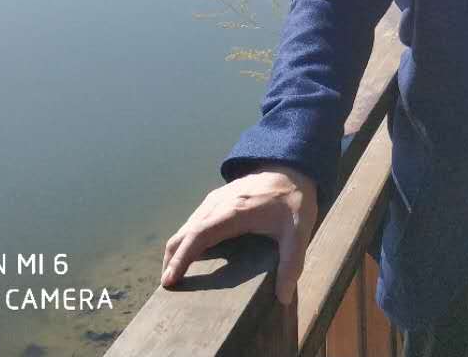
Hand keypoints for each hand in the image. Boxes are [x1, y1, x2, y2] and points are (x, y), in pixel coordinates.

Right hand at [161, 166, 317, 304]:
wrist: (292, 168)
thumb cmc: (294, 200)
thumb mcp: (299, 231)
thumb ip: (292, 263)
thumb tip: (284, 298)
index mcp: (235, 211)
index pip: (199, 235)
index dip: (182, 257)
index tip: (169, 280)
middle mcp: (218, 203)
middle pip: (185, 232)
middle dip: (172, 259)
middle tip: (168, 286)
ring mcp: (215, 199)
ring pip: (186, 225)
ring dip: (177, 249)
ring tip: (174, 276)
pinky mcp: (216, 198)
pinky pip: (194, 220)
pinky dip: (185, 239)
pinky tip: (190, 255)